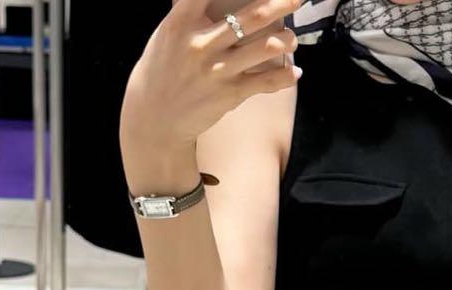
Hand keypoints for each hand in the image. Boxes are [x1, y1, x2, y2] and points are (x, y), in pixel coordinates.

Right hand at [120, 0, 302, 178]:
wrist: (155, 116)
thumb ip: (189, 12)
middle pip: (251, 16)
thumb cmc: (163, 70)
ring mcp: (217, 70)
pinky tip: (296, 72)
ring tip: (292, 40)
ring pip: (265, 48)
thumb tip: (207, 0)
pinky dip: (286, 76)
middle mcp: (201, 43)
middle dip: (280, 4)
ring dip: (286, 40)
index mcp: (182, 22)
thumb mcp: (168, 34)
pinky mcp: (229, 94)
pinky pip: (266, 82)